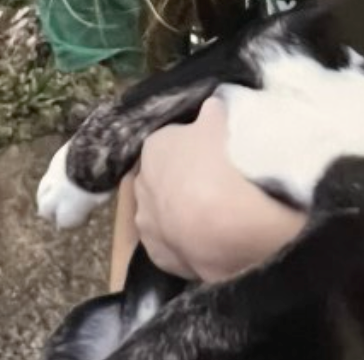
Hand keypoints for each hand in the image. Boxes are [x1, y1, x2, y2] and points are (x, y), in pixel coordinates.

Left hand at [133, 97, 306, 281]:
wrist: (222, 222)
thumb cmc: (220, 161)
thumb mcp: (220, 121)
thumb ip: (212, 112)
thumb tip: (212, 105)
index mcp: (154, 147)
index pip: (169, 141)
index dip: (190, 146)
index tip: (210, 151)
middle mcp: (141, 183)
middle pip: (161, 177)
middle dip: (179, 179)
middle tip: (211, 180)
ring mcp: (146, 222)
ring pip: (162, 212)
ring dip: (178, 212)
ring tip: (212, 213)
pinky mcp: (158, 257)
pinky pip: (171, 243)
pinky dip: (185, 241)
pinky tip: (207, 238)